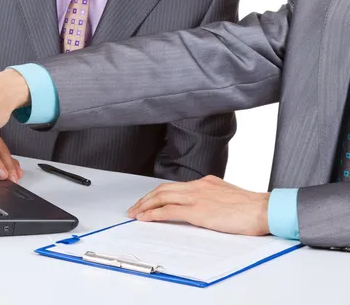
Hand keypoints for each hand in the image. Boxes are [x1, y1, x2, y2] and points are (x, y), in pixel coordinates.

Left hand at [127, 175, 270, 235]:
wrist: (264, 209)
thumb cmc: (252, 207)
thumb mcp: (228, 196)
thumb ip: (213, 198)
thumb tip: (206, 207)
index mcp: (205, 182)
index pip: (174, 186)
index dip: (157, 194)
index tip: (148, 200)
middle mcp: (198, 186)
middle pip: (163, 189)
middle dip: (145, 199)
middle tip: (135, 207)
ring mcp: (196, 197)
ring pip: (161, 197)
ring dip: (144, 205)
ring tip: (135, 213)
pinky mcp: (197, 211)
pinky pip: (168, 211)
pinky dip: (153, 214)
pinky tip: (145, 218)